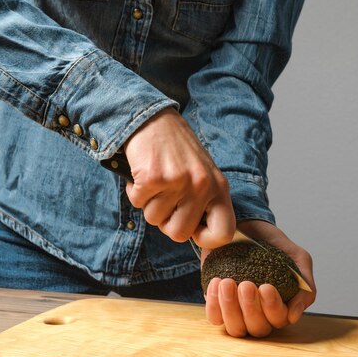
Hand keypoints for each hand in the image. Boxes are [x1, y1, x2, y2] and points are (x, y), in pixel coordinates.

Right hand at [124, 107, 234, 247]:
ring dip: (148, 203)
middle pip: (179, 234)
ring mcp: (178, 181)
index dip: (204, 238)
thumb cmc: (176, 150)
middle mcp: (202, 185)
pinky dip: (134, 191)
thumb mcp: (202, 174)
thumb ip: (204, 203)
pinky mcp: (154, 177)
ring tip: (155, 180)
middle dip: (166, 222)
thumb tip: (195, 235)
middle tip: (164, 200)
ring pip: (154, 219)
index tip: (192, 228)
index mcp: (219, 187)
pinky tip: (142, 174)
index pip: (223, 233)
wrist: (153, 118)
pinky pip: (138, 203)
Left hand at [202, 220, 315, 336]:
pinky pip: (214, 316)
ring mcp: (237, 311)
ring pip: (235, 328)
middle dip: (251, 308)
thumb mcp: (297, 257)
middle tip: (246, 285)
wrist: (246, 226)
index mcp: (280, 306)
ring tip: (227, 283)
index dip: (273, 308)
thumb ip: (305, 285)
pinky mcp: (217, 303)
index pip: (279, 319)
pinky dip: (214, 304)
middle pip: (257, 328)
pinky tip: (217, 283)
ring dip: (230, 308)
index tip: (266, 287)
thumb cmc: (273, 244)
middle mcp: (259, 313)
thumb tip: (293, 316)